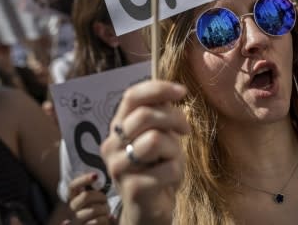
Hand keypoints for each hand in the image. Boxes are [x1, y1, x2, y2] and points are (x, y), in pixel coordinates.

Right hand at [66, 173, 111, 224]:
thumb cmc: (100, 213)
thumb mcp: (97, 201)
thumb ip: (94, 191)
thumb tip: (95, 175)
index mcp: (74, 199)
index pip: (72, 186)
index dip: (83, 179)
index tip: (95, 175)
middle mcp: (72, 209)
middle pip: (85, 196)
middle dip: (101, 197)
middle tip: (106, 201)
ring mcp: (75, 221)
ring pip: (92, 210)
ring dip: (104, 210)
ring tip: (107, 213)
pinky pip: (96, 222)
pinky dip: (105, 220)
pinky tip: (107, 219)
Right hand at [100, 81, 188, 223]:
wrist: (151, 208)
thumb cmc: (158, 167)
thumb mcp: (161, 135)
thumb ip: (161, 114)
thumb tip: (173, 93)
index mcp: (118, 126)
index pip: (131, 96)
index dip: (158, 88)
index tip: (182, 91)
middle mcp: (111, 144)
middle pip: (145, 115)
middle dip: (174, 118)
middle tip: (185, 131)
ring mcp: (118, 167)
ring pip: (155, 139)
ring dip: (174, 148)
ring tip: (172, 159)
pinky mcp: (132, 188)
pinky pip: (167, 168)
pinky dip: (177, 172)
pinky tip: (170, 180)